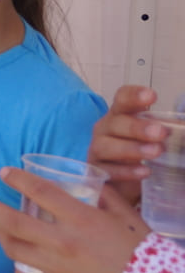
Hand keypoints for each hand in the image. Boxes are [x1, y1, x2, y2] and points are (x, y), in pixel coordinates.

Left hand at [0, 168, 149, 272]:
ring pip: (13, 249)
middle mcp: (63, 241)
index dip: (19, 179)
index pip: (42, 192)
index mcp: (81, 219)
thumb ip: (106, 198)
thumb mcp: (127, 217)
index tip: (4, 172)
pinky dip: (19, 268)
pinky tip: (20, 261)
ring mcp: (56, 266)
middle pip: (13, 222)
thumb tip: (91, 186)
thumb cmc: (143, 251)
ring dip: (2, 236)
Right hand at [90, 85, 164, 203]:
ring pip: (105, 146)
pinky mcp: (96, 170)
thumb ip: (165, 129)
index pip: (122, 99)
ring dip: (131, 148)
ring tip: (156, 152)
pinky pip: (107, 170)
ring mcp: (97, 149)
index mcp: (120, 114)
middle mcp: (105, 128)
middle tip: (161, 132)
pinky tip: (145, 171)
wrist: (122, 177)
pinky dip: (126, 171)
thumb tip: (184, 125)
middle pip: (115, 123)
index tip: (152, 97)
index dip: (133, 96)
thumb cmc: (139, 149)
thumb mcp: (153, 136)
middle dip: (137, 127)